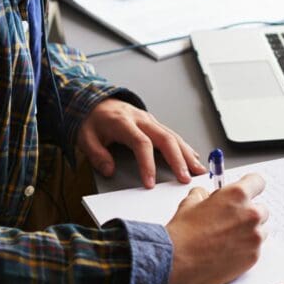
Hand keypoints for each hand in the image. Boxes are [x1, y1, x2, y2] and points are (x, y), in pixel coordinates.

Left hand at [78, 98, 206, 187]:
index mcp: (124, 122)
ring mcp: (149, 120)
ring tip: (198, 170)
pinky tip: (193, 157)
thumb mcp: (85, 137)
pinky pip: (172, 134)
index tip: (150, 183)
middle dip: (177, 160)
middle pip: (165, 138)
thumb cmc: (92, 119)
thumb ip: (97, 155)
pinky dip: (184, 146)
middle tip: (185, 178)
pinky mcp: (153, 123)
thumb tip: (109, 170)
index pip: (141, 143)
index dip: (147, 164)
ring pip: (173, 135)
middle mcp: (141, 119)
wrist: (94, 99)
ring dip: (187, 153)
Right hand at [165, 174, 268, 283]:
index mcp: (237, 195)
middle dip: (248, 212)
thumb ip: (205, 194)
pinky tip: (229, 250)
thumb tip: (207, 195)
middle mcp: (250, 214)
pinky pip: (256, 248)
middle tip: (232, 220)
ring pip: (261, 230)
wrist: (178, 259)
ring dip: (250, 231)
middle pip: (261, 208)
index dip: (251, 186)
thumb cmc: (184, 232)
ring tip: (229, 237)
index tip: (249, 190)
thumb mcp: (191, 202)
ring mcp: (254, 237)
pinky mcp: (253, 256)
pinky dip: (246, 248)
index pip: (258, 182)